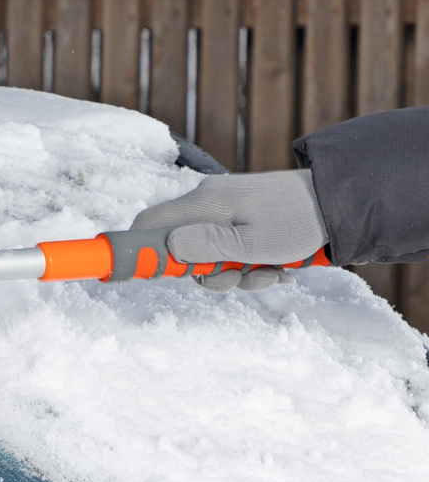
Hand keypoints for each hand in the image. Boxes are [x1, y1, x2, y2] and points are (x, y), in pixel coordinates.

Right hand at [130, 171, 328, 290]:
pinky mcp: (240, 222)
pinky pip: (229, 252)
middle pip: (180, 250)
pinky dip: (249, 267)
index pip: (149, 223)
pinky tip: (277, 269)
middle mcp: (208, 205)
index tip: (153, 277)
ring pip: (209, 257)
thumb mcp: (252, 243)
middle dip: (207, 274)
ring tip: (272, 274)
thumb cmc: (298, 222)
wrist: (340, 202)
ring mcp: (224, 213)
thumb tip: (167, 247)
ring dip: (236, 275)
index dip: (142, 251)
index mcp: (204, 204)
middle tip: (237, 279)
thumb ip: (207, 247)